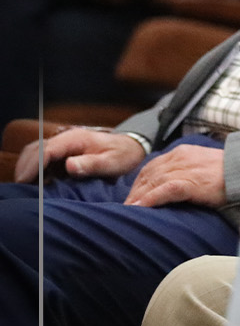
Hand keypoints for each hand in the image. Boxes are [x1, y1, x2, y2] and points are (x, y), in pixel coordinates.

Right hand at [13, 128, 145, 182]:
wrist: (133, 146)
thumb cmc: (124, 154)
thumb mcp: (112, 162)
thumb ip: (91, 164)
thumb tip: (69, 166)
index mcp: (76, 139)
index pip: (47, 150)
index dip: (33, 165)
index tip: (25, 180)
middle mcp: (67, 139)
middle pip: (36, 149)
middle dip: (25, 166)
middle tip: (20, 186)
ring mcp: (64, 144)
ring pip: (37, 151)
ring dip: (28, 166)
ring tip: (25, 186)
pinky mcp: (64, 152)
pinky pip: (44, 157)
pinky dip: (36, 168)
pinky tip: (36, 183)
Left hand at [123, 142, 225, 207]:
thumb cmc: (232, 174)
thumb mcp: (206, 167)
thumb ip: (189, 170)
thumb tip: (175, 184)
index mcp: (184, 152)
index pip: (153, 166)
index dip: (140, 182)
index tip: (134, 196)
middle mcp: (181, 157)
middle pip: (148, 174)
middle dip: (135, 191)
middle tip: (126, 206)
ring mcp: (185, 169)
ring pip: (152, 182)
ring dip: (138, 197)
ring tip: (128, 210)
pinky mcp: (190, 182)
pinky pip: (163, 191)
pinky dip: (149, 200)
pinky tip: (139, 208)